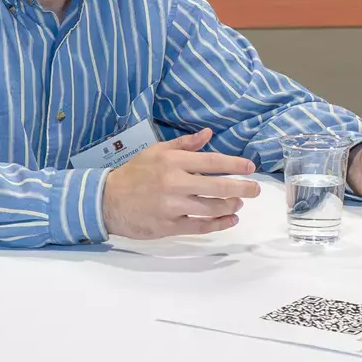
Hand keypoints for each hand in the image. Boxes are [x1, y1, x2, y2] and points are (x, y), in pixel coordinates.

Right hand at [102, 128, 260, 238]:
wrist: (107, 201)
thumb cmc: (134, 174)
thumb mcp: (156, 152)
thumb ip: (184, 144)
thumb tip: (209, 134)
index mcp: (173, 162)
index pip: (213, 162)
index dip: (235, 165)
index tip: (250, 168)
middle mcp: (175, 183)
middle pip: (219, 187)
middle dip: (242, 188)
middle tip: (255, 190)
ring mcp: (172, 207)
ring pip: (212, 208)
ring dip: (230, 206)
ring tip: (237, 204)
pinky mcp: (169, 226)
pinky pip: (201, 226)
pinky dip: (219, 224)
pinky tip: (230, 220)